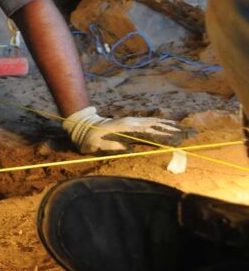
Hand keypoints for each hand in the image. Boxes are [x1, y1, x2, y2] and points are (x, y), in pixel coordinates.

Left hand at [63, 106, 187, 153]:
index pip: (149, 132)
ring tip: (184, 129)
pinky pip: (148, 122)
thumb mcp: (97, 146)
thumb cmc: (89, 139)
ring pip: (154, 122)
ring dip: (169, 126)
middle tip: (189, 133)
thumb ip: (111, 147)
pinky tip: (169, 125)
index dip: (163, 135)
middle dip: (172, 130)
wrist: (82, 126)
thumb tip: (128, 149)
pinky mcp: (130, 122)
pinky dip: (160, 123)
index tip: (178, 139)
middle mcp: (131, 122)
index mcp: (125, 128)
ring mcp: (131, 121)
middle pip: (155, 126)